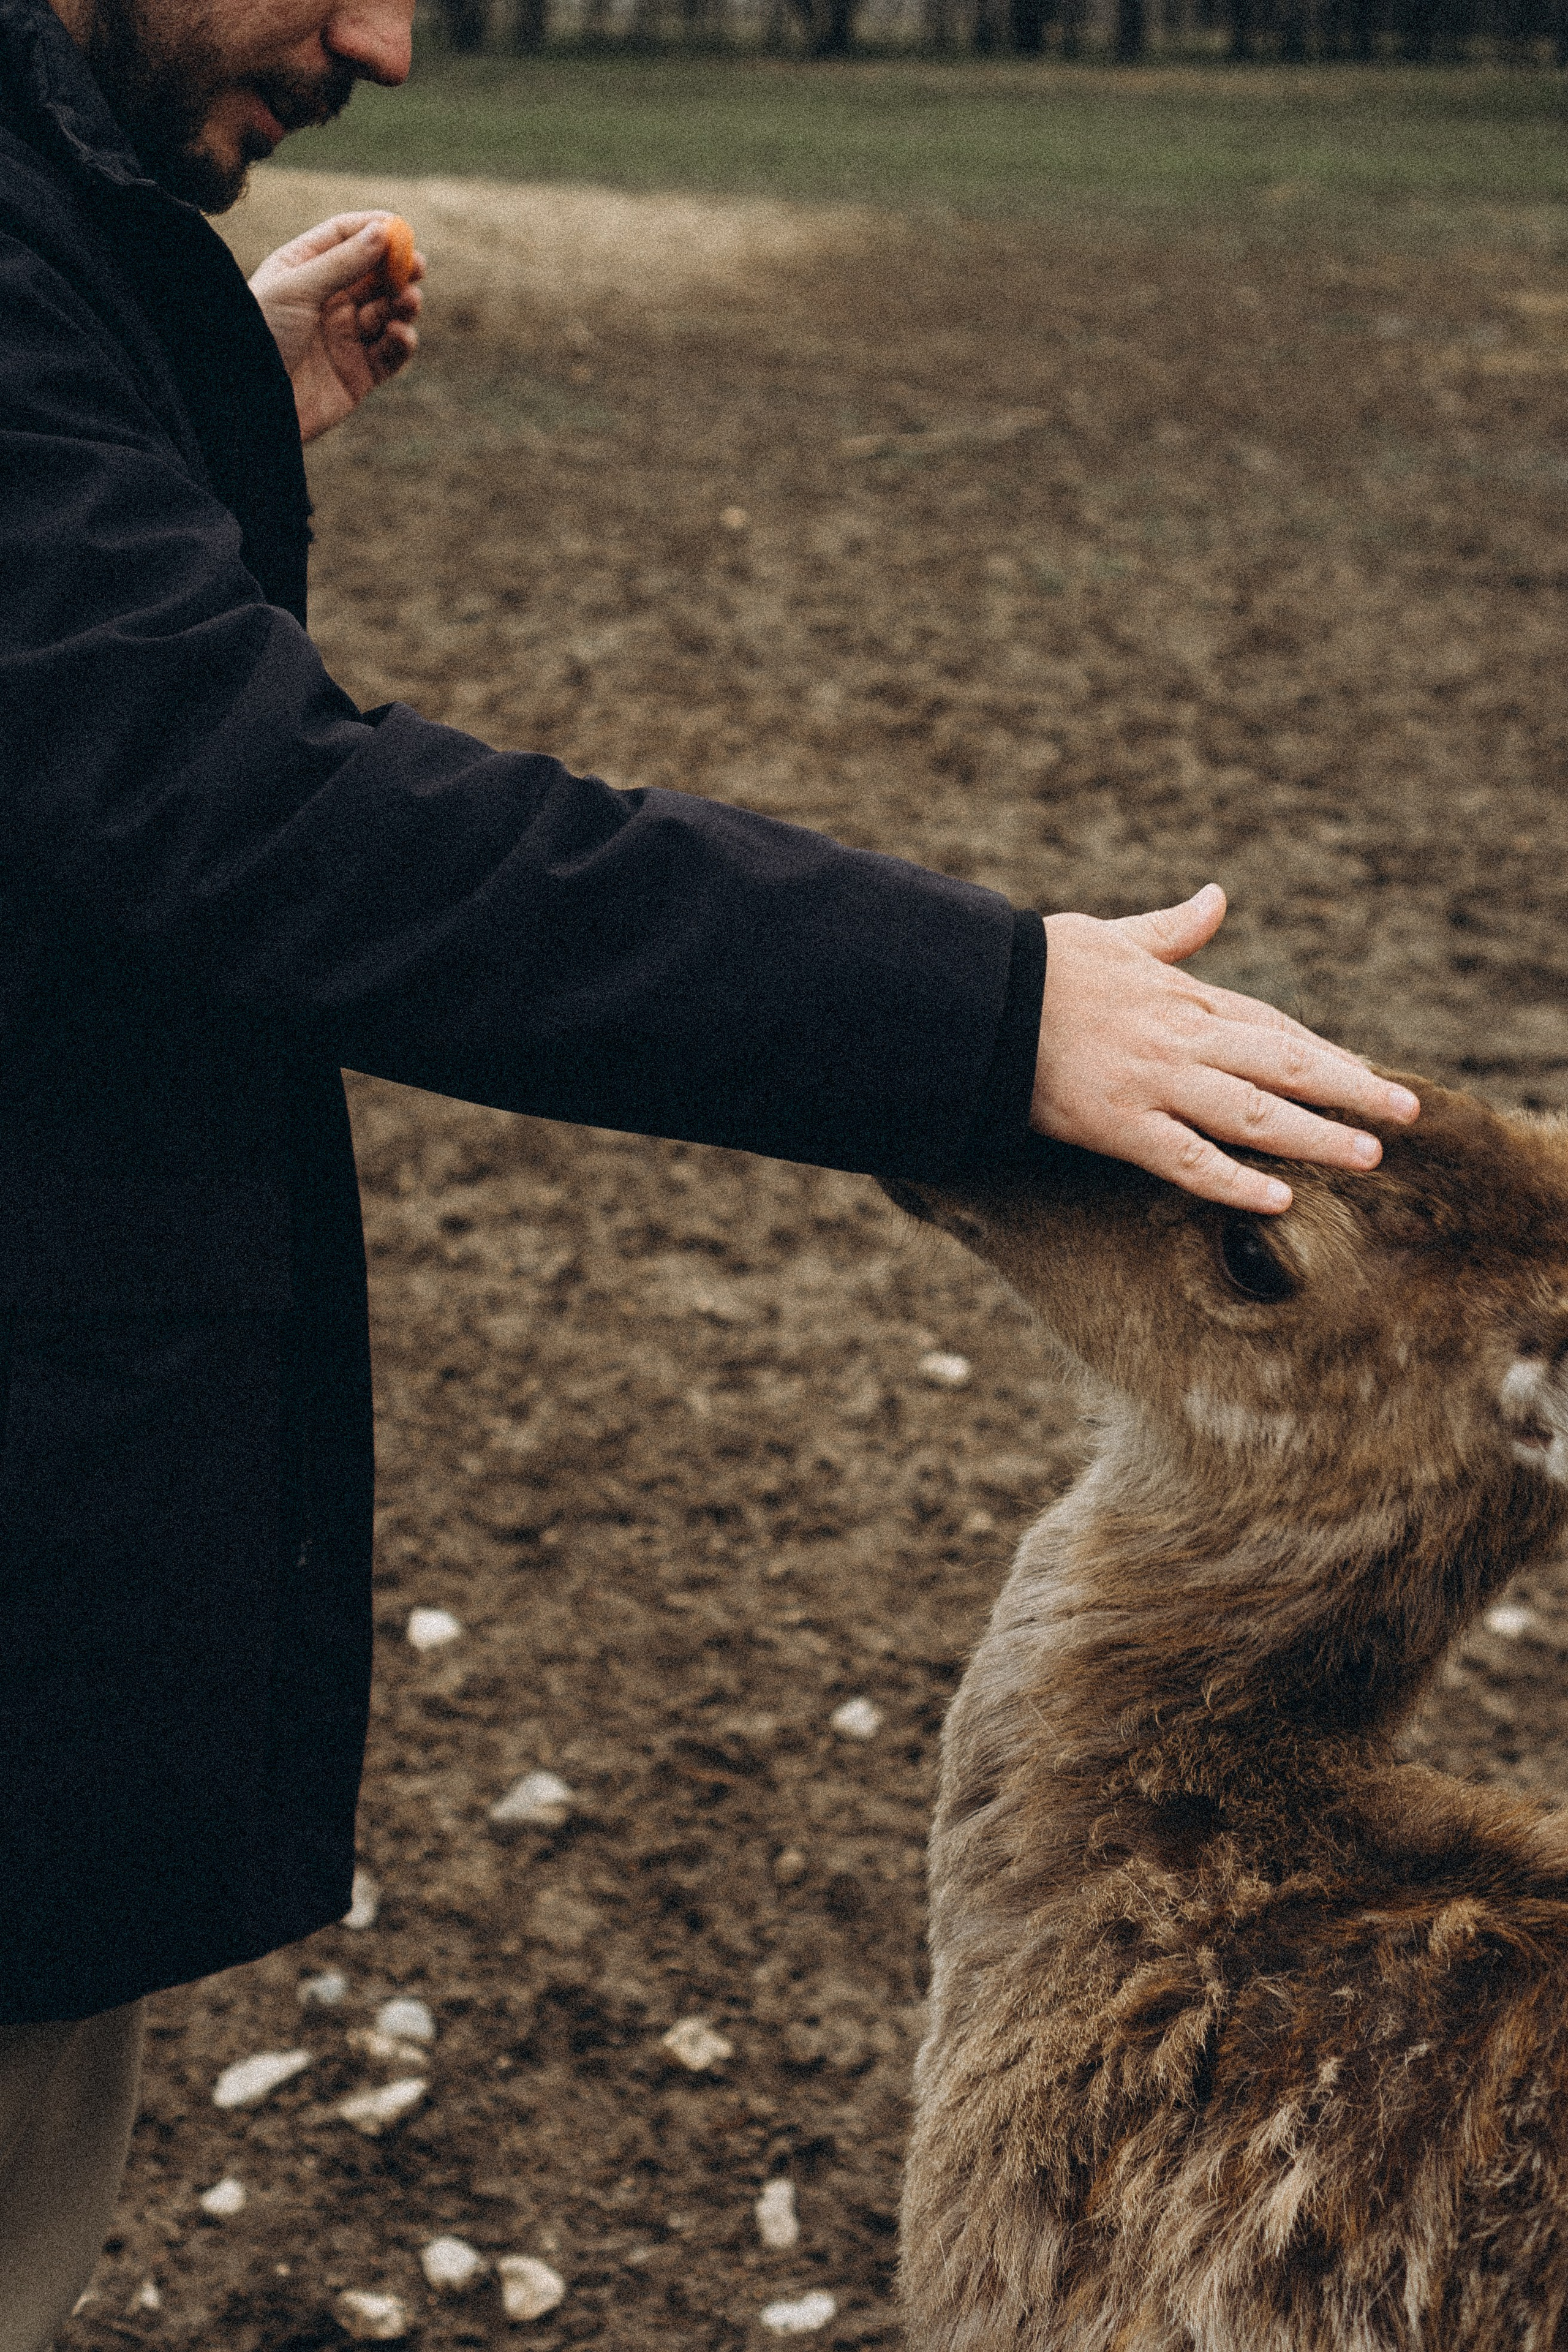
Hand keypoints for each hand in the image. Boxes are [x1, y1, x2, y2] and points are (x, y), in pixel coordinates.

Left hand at [249, 213, 423, 445]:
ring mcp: (344, 337)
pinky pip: (390, 354)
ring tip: (408, 302)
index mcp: (302, 270)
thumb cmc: (260, 337)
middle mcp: (326, 301)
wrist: (250, 406)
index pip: (344, 238)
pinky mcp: (359, 374)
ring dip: (403, 305)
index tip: (401, 229)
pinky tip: (400, 335)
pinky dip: (401, 342)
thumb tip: (384, 231)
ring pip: (387, 312)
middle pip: (374, 275)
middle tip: (418, 267)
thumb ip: (342, 261)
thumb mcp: (297, 288)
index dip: (374, 230)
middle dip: (398, 270)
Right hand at [1031, 883, 1418, 1213]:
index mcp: (1183, 995)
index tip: (1368, 1073)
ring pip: (1253, 1113)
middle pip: (1285, 1065)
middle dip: (1352, 1088)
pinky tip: (1279, 1198)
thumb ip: (1171, 929)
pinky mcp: (1119, 1124)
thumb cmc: (1039, 964)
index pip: (1274, 1026)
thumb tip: (1216, 897)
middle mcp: (1182, 1038)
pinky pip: (1189, 1160)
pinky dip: (1236, 1180)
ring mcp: (1154, 1082)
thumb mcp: (1112, 933)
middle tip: (1407, 1113)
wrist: (977, 997)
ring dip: (1317, 1134)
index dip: (1326, 1053)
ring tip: (1368, 1155)